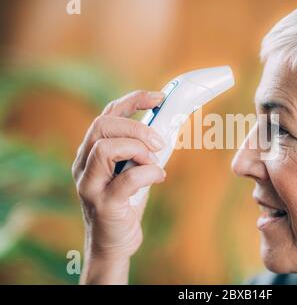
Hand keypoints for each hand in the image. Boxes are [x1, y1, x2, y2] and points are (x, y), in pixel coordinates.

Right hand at [72, 90, 166, 283]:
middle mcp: (83, 165)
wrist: (113, 243)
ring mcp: (89, 185)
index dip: (133, 101)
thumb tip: (169, 127)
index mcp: (91, 152)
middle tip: (159, 141)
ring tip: (155, 162)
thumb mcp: (132, 169)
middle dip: (135, 127)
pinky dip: (148, 173)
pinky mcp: (103, 205)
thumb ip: (141, 150)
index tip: (158, 97)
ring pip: (105, 148)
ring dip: (138, 149)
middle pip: (102, 126)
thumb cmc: (125, 203)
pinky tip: (158, 177)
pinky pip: (126, 179)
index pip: (107, 114)